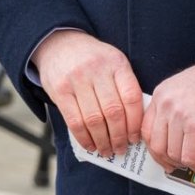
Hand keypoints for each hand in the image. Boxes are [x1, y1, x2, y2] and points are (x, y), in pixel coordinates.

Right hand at [32, 30, 143, 157]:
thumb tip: (134, 125)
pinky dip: (84, 138)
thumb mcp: (113, 63)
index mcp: (116, 63)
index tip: (136, 138)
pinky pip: (74, 121)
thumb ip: (123, 87)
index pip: (131, 98)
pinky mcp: (60, 89)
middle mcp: (97, 70)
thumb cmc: (93, 59)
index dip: (135, 123)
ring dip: (102, 141)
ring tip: (106, 151)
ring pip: (94, 119)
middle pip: (113, 112)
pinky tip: (90, 145)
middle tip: (121, 149)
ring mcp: (77, 79)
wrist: (59, 43)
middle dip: (119, 137)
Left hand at [143, 64, 194, 175]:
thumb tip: (176, 140)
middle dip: (169, 160)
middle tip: (182, 164)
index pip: (146, 130)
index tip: (164, 157)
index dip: (155, 149)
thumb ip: (174, 110)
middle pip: (156, 145)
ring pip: (173, 153)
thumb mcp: (184, 89)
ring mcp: (179, 116)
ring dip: (188, 164)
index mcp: (160, 95)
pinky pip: (190, 157)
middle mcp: (165, 105)